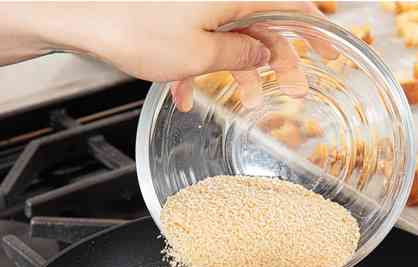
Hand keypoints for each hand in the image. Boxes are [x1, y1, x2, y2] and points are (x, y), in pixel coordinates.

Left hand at [33, 2, 338, 110]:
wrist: (84, 18)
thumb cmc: (137, 30)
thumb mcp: (198, 55)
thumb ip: (239, 56)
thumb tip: (264, 55)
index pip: (294, 7)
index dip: (316, 31)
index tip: (333, 53)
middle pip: (264, 23)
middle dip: (279, 60)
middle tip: (295, 92)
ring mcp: (196, 4)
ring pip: (231, 36)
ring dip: (238, 71)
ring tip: (247, 105)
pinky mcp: (173, 14)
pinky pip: (198, 40)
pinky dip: (197, 68)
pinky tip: (185, 98)